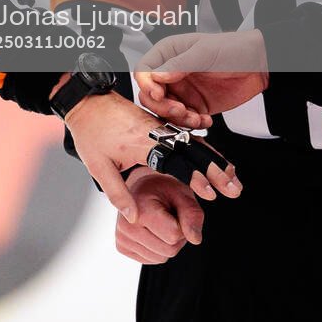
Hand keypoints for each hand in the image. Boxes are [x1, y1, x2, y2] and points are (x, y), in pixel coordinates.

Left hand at [62, 88, 239, 221]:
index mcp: (142, 144)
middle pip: (193, 152)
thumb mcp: (98, 166)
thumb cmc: (90, 132)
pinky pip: (188, 136)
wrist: (87, 102)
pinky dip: (205, 147)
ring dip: (215, 160)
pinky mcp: (160, 124)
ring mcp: (160, 127)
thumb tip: (134, 219)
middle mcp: (156, 133)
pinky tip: (216, 158)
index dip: (194, 178)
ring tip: (233, 177)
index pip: (175, 163)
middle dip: (216, 172)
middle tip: (235, 190)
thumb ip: (117, 193)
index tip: (210, 193)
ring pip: (194, 143)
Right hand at [114, 170, 205, 264]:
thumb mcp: (182, 194)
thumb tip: (195, 239)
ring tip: (160, 224)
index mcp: (139, 210)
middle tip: (169, 218)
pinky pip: (152, 259)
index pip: (174, 235)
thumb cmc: (161, 189)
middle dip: (177, 237)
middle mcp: (126, 226)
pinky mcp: (122, 247)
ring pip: (161, 257)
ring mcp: (122, 238)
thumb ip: (192, 215)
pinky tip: (152, 232)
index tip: (174, 211)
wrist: (140, 187)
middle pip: (169, 250)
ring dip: (168, 244)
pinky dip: (158, 249)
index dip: (183, 225)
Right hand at [135, 31, 268, 126]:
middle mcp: (172, 73)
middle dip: (163, 106)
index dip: (146, 84)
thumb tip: (157, 75)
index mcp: (169, 54)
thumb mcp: (205, 52)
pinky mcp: (196, 106)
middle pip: (150, 95)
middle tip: (180, 109)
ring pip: (165, 111)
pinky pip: (184, 120)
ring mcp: (183, 91)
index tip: (159, 94)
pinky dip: (192, 125)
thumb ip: (180, 64)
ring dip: (178, 119)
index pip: (144, 71)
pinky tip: (206, 120)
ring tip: (196, 118)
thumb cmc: (234, 48)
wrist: (261, 64)